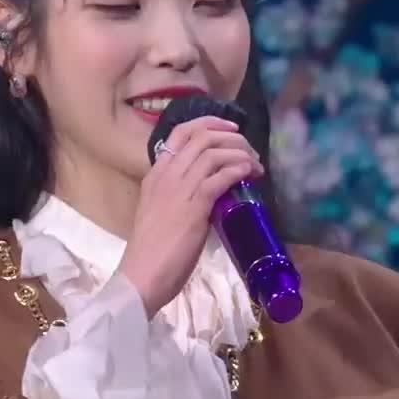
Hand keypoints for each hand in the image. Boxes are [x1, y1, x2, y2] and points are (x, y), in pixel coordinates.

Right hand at [116, 115, 262, 315]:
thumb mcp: (162, 210)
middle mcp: (166, 175)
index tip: (230, 128)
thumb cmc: (152, 250)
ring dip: (241, 153)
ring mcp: (179, 188)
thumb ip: (181, 195)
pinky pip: (221, 176)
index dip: (209, 124)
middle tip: (250, 150)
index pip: (180, 133)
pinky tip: (249, 173)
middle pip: (202, 137)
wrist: (142, 274)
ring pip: (214, 152)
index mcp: (156, 174)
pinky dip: (239, 169)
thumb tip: (211, 189)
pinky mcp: (194, 206)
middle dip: (232, 137)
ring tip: (256, 164)